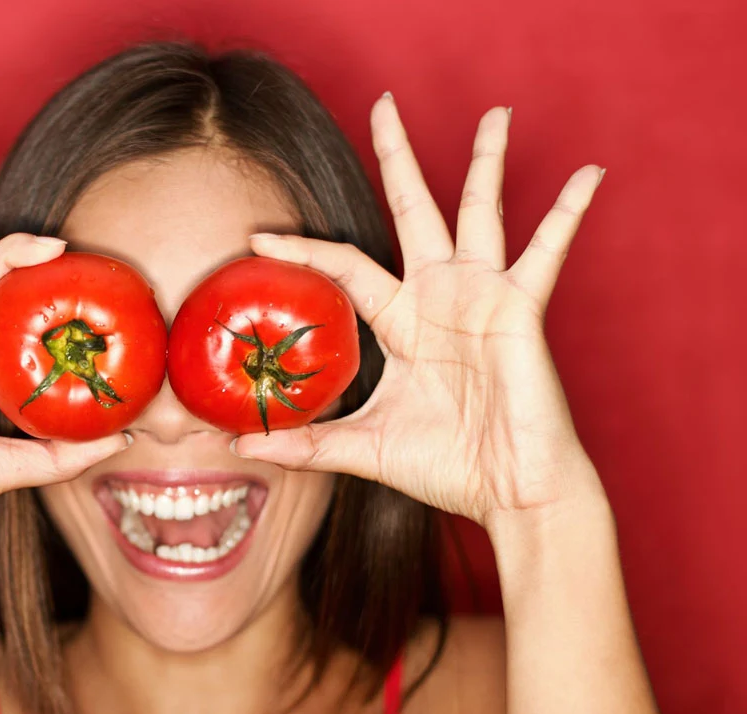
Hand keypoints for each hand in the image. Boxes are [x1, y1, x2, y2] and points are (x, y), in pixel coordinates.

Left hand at [232, 94, 603, 530]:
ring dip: (485, 161)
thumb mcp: (362, 448)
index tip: (258, 236)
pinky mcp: (520, 309)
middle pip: (412, 209)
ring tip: (496, 112)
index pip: (346, 265)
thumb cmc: (446, 467)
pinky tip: (588, 173)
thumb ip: (305, 442)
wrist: (510, 494)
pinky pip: (546, 251)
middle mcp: (440, 297)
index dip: (304, 249)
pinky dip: (568, 213)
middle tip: (383, 104)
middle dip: (397, 157)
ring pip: (478, 211)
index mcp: (403, 322)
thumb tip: (239, 446)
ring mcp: (482, 297)